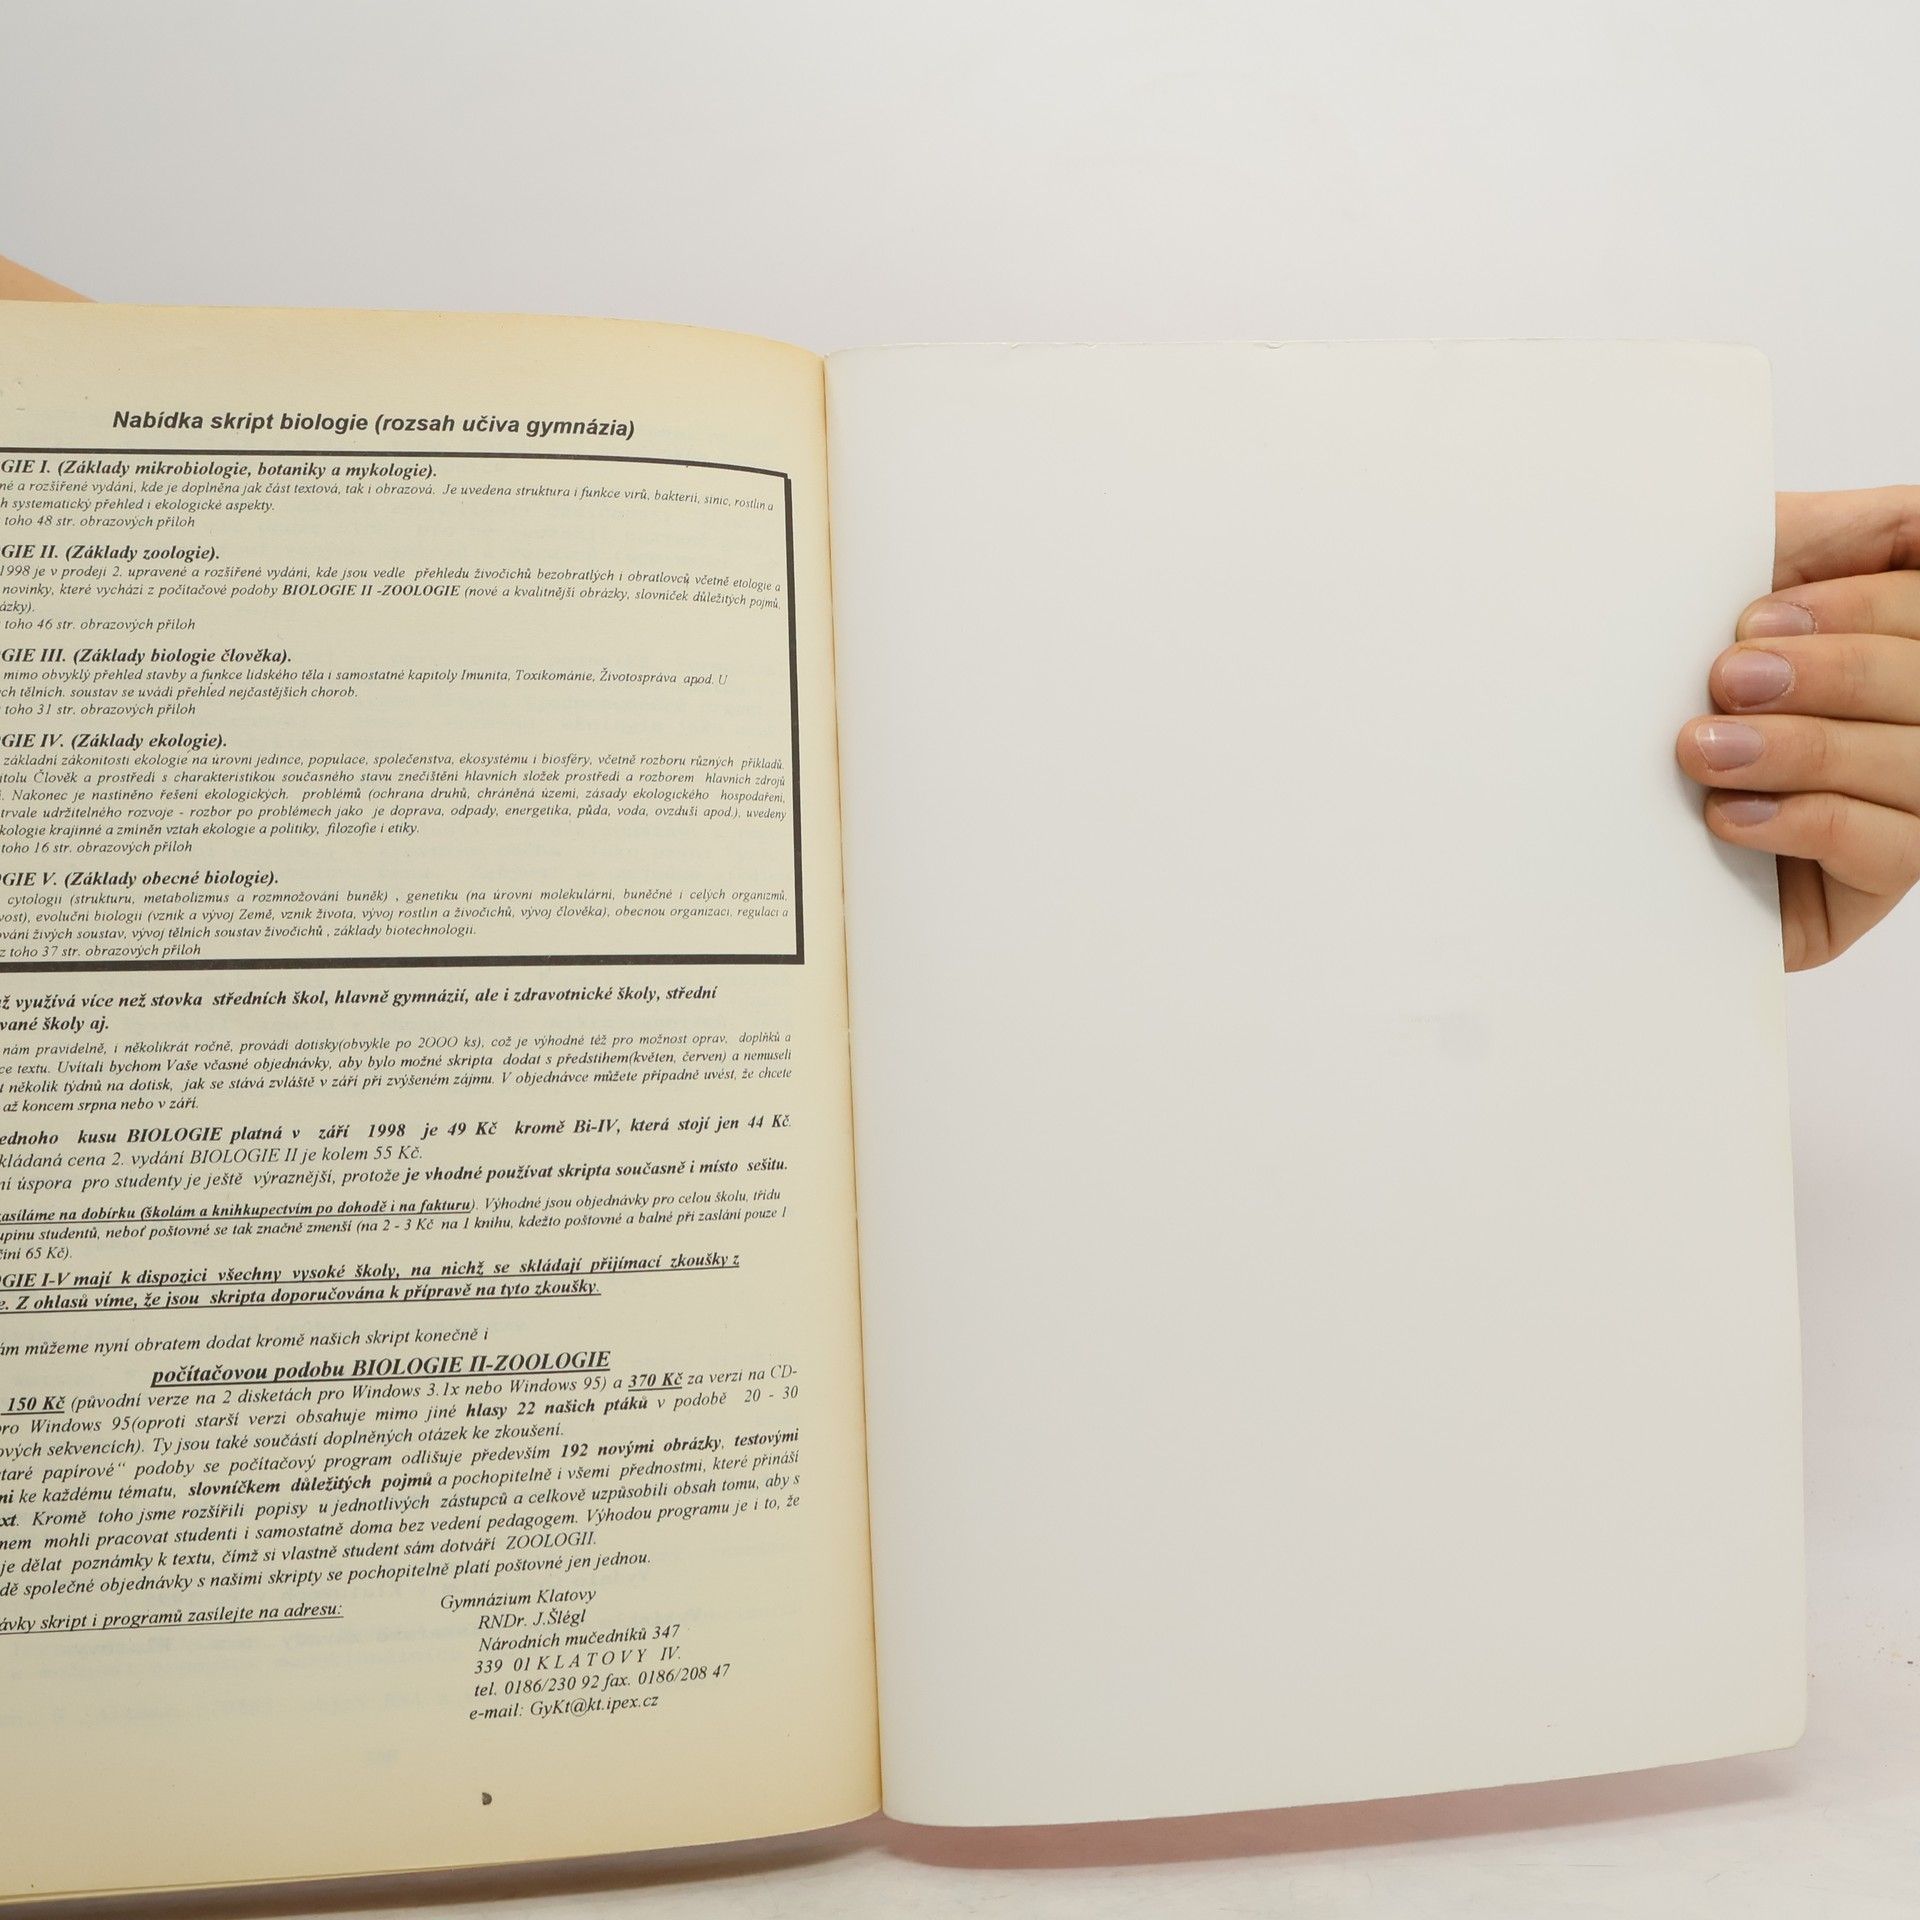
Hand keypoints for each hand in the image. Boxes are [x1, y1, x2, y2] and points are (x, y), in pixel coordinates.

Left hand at [1676, 488, 1919, 967]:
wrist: (1556, 818)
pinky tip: (1728, 816)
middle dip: (1829, 672)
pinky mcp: (1870, 885)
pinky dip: (1806, 822)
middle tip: (1724, 680)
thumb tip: (1909, 513)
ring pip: (1915, 764)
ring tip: (1702, 751)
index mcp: (1883, 639)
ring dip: (1802, 750)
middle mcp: (1905, 719)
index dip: (1860, 607)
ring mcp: (1901, 805)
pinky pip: (1891, 851)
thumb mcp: (1710, 592)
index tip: (1753, 617)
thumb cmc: (1639, 690)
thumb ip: (1808, 540)